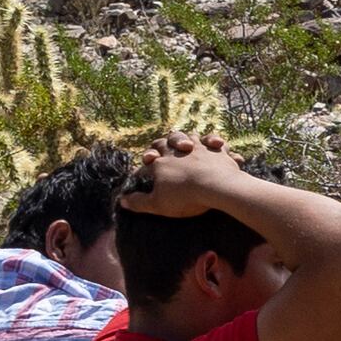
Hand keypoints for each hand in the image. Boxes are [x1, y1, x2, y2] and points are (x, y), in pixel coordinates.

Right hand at [121, 132, 251, 212]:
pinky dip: (215, 141)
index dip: (146, 161)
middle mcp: (178, 151)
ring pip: (191, 135)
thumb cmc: (184, 197)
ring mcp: (199, 148)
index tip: (146, 167)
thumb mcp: (157, 204)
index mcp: (161, 162)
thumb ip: (139, 202)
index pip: (149, 158)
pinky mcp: (218, 150)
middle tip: (166, 151)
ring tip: (189, 146)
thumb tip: (122, 201)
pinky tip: (217, 144)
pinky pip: (215, 141)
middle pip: (167, 140)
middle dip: (164, 144)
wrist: (216, 187)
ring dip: (189, 139)